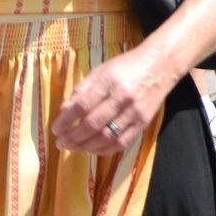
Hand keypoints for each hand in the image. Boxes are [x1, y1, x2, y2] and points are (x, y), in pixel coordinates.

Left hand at [51, 48, 176, 154]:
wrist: (160, 66)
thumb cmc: (127, 66)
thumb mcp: (102, 70)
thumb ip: (83, 89)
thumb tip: (64, 110)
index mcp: (109, 81)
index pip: (83, 106)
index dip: (66, 121)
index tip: (56, 129)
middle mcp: (122, 98)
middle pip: (93, 124)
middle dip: (73, 138)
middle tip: (60, 143)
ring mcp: (135, 112)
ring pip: (106, 137)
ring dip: (85, 147)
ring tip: (73, 148)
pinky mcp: (143, 123)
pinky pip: (122, 143)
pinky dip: (104, 149)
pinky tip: (92, 149)